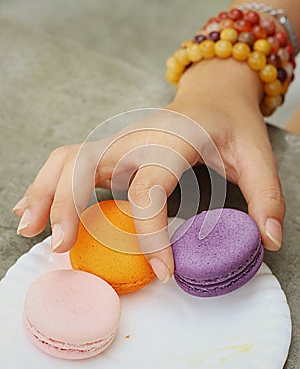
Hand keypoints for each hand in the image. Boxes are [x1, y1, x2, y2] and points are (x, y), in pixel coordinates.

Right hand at [13, 58, 284, 282]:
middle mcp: (136, 137)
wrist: (212, 96)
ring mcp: (118, 141)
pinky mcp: (110, 151)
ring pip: (66, 159)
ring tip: (28, 229)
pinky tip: (33, 210)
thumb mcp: (257, 155)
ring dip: (44, 192)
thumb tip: (269, 241)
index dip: (150, 232)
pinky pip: (68, 164)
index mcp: (172, 139)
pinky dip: (47, 186)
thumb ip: (267, 196)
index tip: (164, 272)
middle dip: (66, 204)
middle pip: (86, 163)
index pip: (148, 187)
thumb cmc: (231, 126)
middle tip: (60, 247)